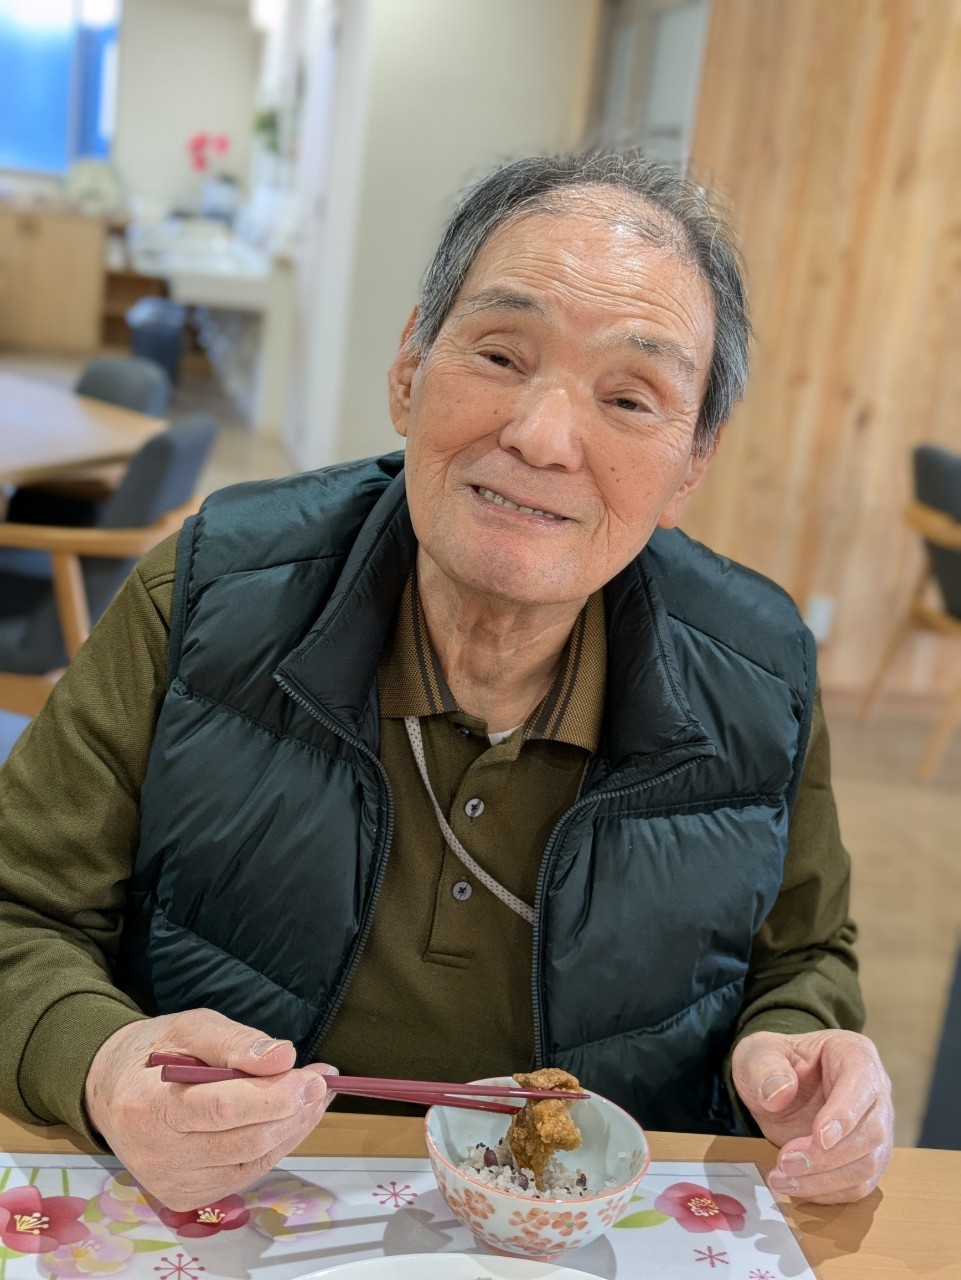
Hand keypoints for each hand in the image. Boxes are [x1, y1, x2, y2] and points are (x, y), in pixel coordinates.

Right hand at [84, 1008, 334, 1209]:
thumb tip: (283, 1056)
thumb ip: (235, 1041)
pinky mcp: (187, 1197)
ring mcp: (172, 1183)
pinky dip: (276, 1144)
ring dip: (292, 1127)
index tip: (313, 1077)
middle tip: (321, 1081)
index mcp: (148, 1107)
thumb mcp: (190, 1027)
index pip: (221, 1110)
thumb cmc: (155, 1054)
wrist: (113, 1094)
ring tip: (314, 1095)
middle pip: (243, 1140)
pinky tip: (290, 1118)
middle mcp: (157, 1155)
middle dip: (292, 1111)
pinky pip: (247, 1172)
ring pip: (252, 1159)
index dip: (273, 1096)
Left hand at [732, 1028, 892, 1203]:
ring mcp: (876, 1127)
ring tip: (783, 1178)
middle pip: (871, 1132)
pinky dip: (829, 1193)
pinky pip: (859, 1185)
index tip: (819, 1138)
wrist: (774, 1086)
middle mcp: (875, 1091)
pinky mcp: (867, 1158)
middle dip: (828, 1156)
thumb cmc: (772, 1063)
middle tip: (785, 1162)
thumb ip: (764, 1067)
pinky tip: (797, 1188)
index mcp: (854, 1054)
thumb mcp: (757, 1052)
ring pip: (868, 1164)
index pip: (862, 1083)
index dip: (844, 1114)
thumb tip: (780, 1093)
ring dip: (825, 1180)